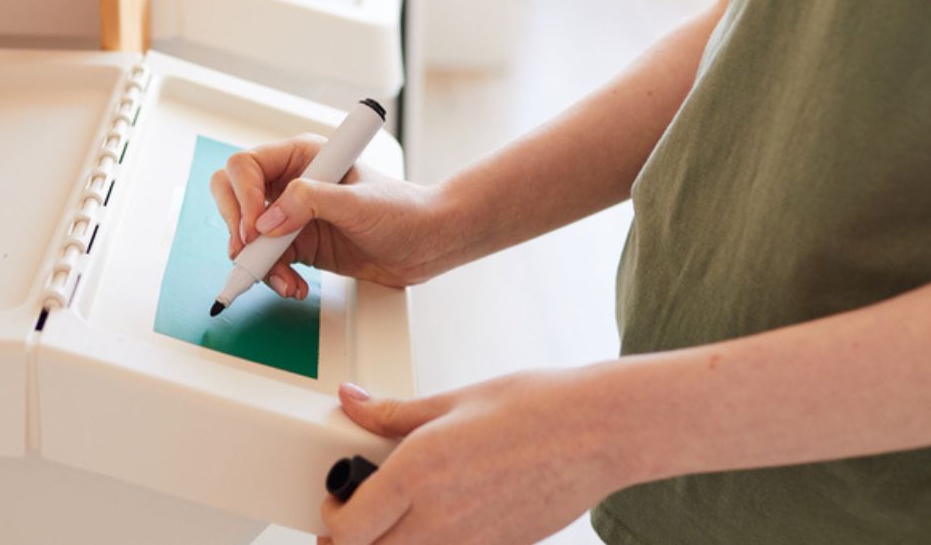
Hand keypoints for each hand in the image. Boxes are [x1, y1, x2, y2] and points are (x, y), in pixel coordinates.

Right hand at [209, 134, 456, 297]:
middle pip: (233, 196)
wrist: (427, 244)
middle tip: (250, 253)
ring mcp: (292, 216)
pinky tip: (295, 286)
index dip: (244, 195)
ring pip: (247, 236)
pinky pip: (267, 261)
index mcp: (303, 156)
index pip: (247, 166)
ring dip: (258, 262)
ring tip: (285, 281)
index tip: (255, 227)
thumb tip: (268, 219)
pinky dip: (274, 277)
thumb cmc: (403, 210)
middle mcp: (291, 183)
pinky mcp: (297, 244)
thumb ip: (310, 203)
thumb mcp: (357, 202)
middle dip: (238, 228)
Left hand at [317, 371, 632, 544]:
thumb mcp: (453, 400)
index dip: (332, 518)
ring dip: (391, 544)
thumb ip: (391, 413)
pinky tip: (441, 517)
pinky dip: (431, 544)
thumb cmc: (535, 407)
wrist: (598, 430)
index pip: (350, 527)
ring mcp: (470, 541)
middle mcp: (440, 516)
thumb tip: (351, 402)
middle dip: (352, 541)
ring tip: (395, 517)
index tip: (336, 499)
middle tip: (354, 516)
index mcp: (418, 472)